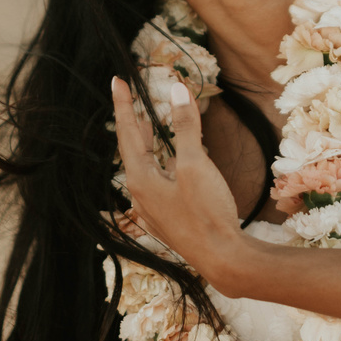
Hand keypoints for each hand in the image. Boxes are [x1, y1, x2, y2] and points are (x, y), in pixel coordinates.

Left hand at [111, 77, 243, 282]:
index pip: (127, 132)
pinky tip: (179, 164)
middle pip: (133, 151)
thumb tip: (177, 90)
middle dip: (134, 125)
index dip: (123, 104)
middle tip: (132, 103)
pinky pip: (161, 184)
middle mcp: (141, 196)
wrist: (224, 260)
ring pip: (148, 169)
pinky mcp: (170, 220)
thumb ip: (185, 126)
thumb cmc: (207, 212)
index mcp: (141, 180)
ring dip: (150, 146)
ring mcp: (154, 211)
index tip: (116, 80)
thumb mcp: (196, 164)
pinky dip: (165, 165)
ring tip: (151, 129)